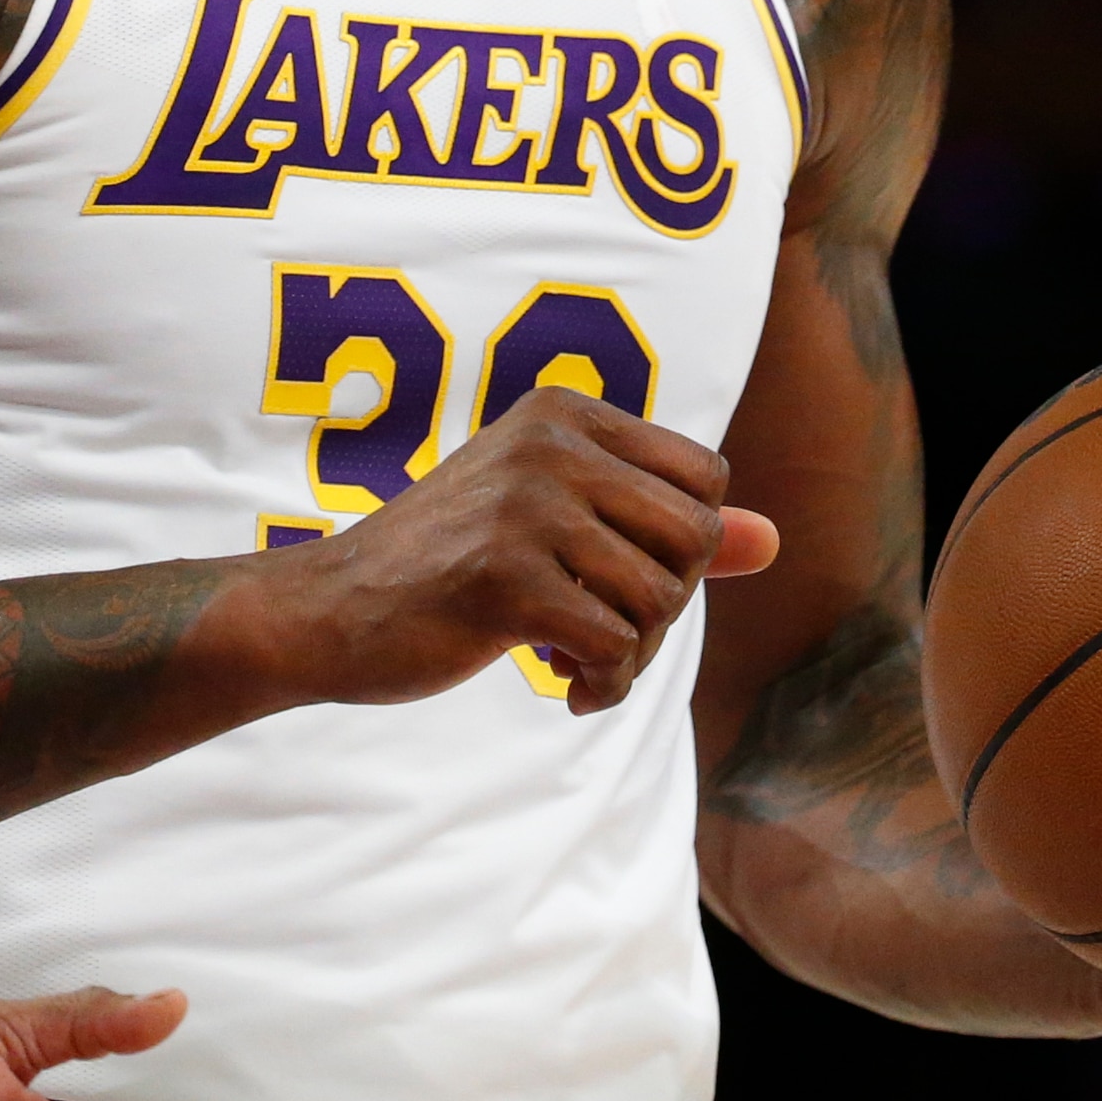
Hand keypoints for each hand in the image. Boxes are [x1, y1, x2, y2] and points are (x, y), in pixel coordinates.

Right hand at [259, 387, 779, 715]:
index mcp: (565, 413)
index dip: (681, 548)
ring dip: (631, 654)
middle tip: (604, 630)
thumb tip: (774, 541)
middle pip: (694, 539)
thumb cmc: (446, 566)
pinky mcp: (506, 579)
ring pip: (661, 598)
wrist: (328, 609)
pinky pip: (615, 647)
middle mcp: (551, 444)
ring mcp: (527, 507)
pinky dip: (603, 685)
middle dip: (664, 605)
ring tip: (575, 660)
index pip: (704, 480)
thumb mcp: (555, 523)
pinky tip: (560, 687)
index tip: (619, 578)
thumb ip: (660, 527)